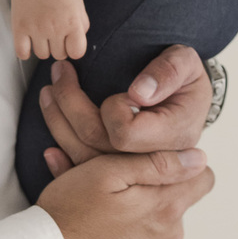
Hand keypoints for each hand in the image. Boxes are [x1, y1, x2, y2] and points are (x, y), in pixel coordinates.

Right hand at [0, 0, 89, 61]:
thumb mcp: (78, 2)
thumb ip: (81, 23)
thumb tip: (77, 41)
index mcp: (73, 22)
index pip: (77, 52)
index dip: (74, 48)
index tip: (70, 42)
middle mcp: (55, 28)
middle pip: (59, 55)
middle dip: (59, 45)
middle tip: (54, 32)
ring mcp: (36, 29)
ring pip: (42, 55)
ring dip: (43, 47)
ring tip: (41, 33)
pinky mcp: (19, 28)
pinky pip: (22, 53)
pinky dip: (26, 51)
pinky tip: (28, 41)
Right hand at [38, 144, 213, 238]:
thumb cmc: (70, 213)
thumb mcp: (106, 172)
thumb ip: (157, 162)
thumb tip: (199, 158)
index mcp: (167, 205)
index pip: (204, 178)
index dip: (181, 166)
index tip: (153, 166)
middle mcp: (172, 235)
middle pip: (178, 201)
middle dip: (154, 192)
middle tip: (115, 188)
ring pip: (162, 226)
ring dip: (142, 217)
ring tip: (104, 214)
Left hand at [39, 46, 213, 167]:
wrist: (188, 99)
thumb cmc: (185, 78)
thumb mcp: (185, 62)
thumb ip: (168, 72)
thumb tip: (140, 92)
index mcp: (175, 135)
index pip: (127, 134)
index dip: (114, 110)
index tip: (120, 92)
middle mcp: (153, 160)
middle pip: (97, 144)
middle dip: (70, 104)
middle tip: (59, 71)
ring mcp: (133, 172)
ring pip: (83, 158)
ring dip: (58, 122)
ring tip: (49, 91)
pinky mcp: (117, 176)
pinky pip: (81, 175)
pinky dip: (60, 161)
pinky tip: (50, 142)